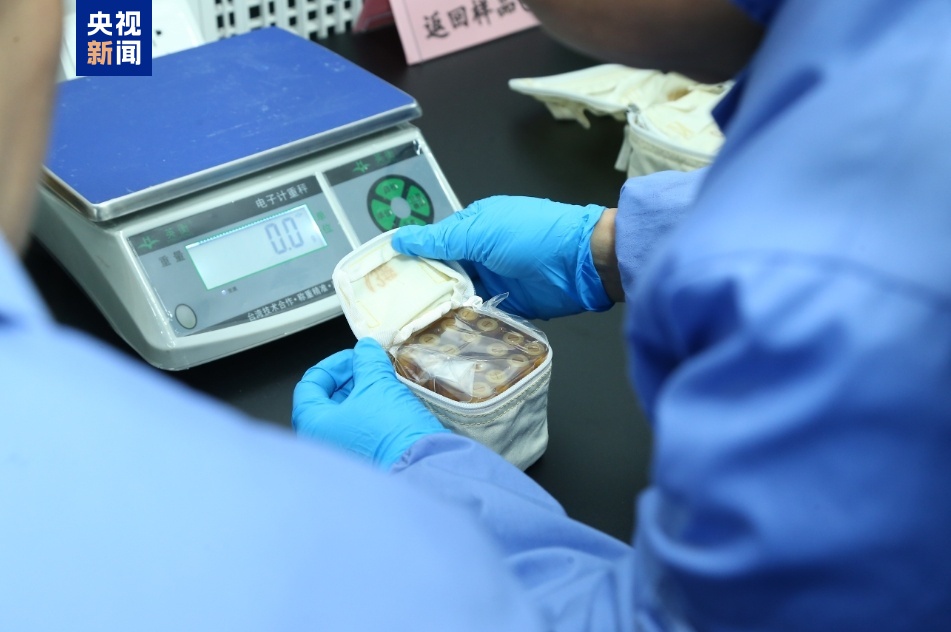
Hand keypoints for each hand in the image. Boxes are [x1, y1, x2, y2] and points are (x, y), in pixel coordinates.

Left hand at [293, 338, 448, 468]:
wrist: (422, 467)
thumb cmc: (392, 432)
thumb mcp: (378, 384)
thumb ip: (367, 360)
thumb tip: (365, 349)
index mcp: (313, 424)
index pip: (310, 384)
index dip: (334, 365)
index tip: (355, 357)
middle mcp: (320, 443)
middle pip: (325, 400)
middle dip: (350, 379)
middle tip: (370, 367)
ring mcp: (339, 454)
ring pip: (343, 415)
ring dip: (361, 394)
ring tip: (383, 383)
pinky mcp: (359, 459)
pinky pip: (356, 429)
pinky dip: (368, 412)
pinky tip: (388, 403)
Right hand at [391, 196, 612, 319]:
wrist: (580, 262)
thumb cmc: (532, 235)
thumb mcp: (480, 231)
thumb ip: (439, 241)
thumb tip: (400, 239)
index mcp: (474, 226)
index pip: (433, 243)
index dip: (410, 259)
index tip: (384, 277)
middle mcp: (481, 252)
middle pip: (443, 273)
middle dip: (422, 288)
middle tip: (391, 308)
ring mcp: (494, 279)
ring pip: (458, 295)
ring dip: (440, 307)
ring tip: (409, 325)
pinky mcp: (507, 304)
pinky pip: (478, 313)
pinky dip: (462, 321)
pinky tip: (440, 332)